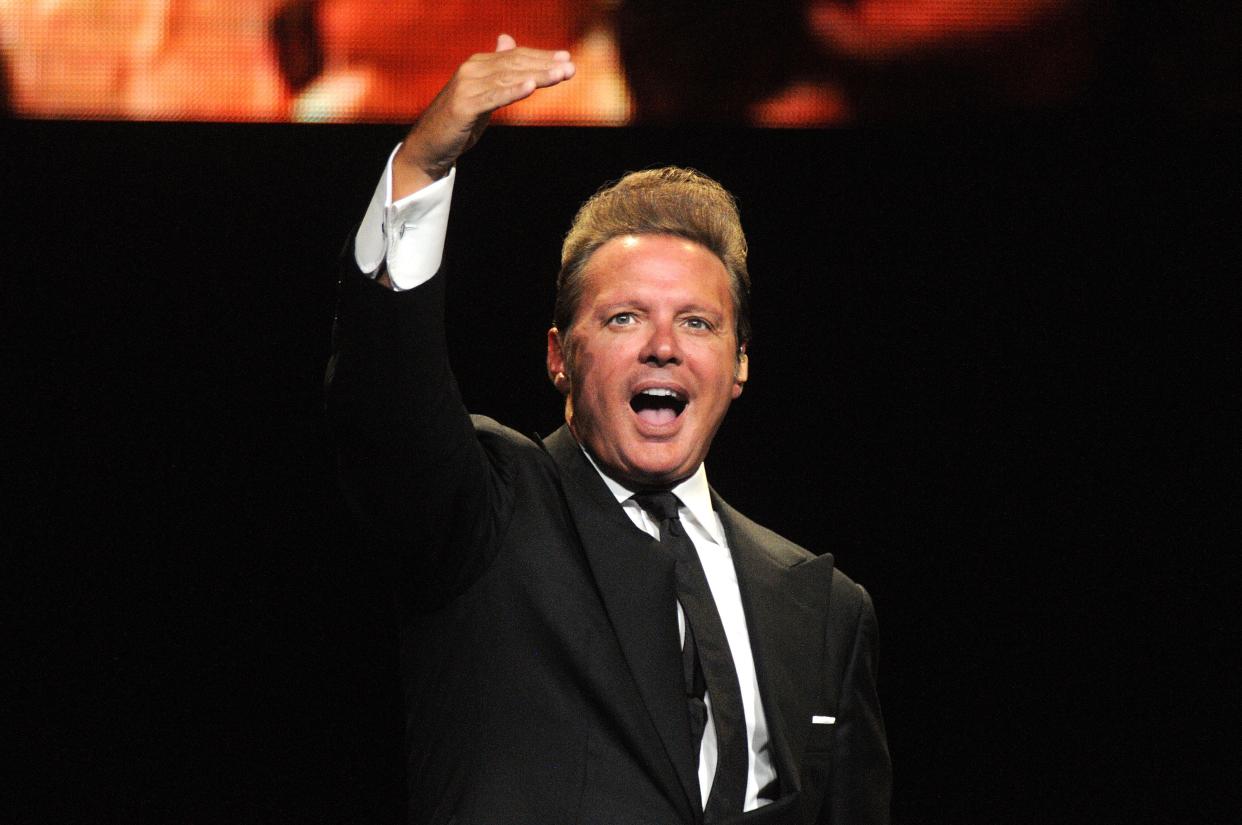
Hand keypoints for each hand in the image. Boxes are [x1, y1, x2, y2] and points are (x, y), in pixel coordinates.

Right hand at [393, 34, 573, 197]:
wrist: (430, 145)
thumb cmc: (458, 120)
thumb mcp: (482, 91)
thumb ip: (496, 69)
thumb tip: (507, 40)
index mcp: (478, 64)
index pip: (515, 56)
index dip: (541, 57)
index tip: (566, 59)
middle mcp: (472, 70)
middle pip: (515, 64)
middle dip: (545, 66)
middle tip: (571, 68)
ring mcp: (467, 86)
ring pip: (508, 79)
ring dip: (537, 76)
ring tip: (560, 76)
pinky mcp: (464, 106)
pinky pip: (493, 98)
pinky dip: (513, 91)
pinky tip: (531, 87)